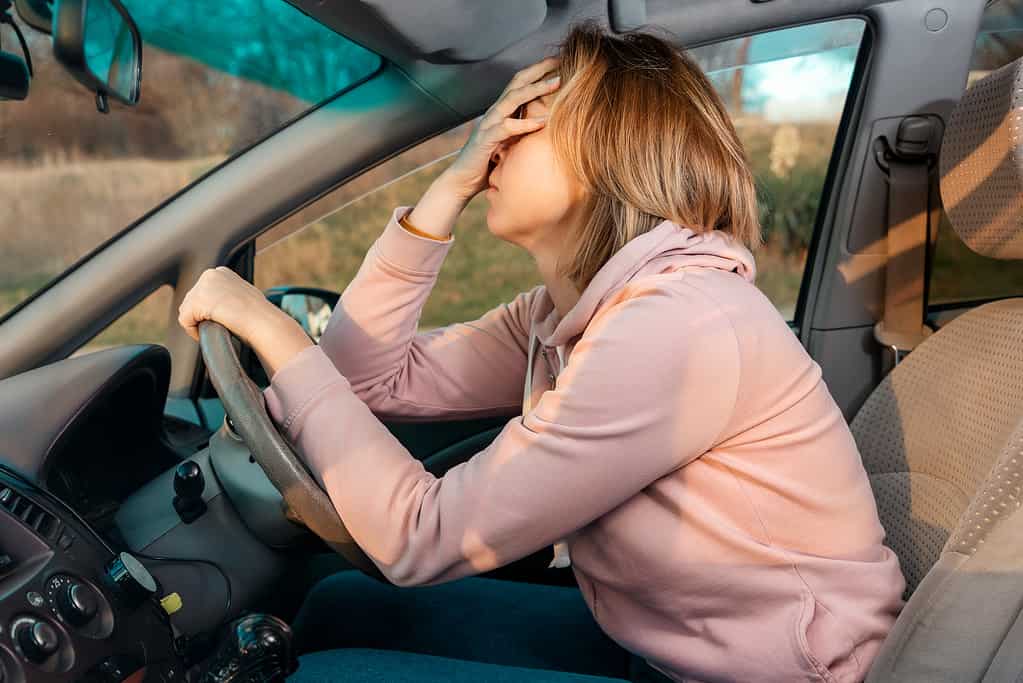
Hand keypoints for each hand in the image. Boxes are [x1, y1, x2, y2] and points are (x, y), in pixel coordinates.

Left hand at [178, 267, 312, 377]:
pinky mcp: (196, 302)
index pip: (202, 293)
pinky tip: (212, 331)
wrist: (262, 321)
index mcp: (220, 272)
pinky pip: (185, 322)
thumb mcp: (243, 296)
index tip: (223, 318)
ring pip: (187, 311)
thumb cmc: (259, 315)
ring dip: (199, 323)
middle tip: (220, 325)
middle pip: (191, 301)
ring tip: (218, 327)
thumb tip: (222, 306)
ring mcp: (201, 287)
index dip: (209, 309)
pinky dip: (194, 331)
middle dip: (202, 315)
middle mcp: (209, 275)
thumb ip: (227, 295)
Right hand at [440, 56, 560, 200]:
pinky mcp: (486, 140)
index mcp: (501, 111)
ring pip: (513, 99)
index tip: (559, 62)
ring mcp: (489, 124)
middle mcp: (494, 112)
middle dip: (539, 70)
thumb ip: (524, 133)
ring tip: (557, 83)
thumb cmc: (489, 165)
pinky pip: (507, 127)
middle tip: (560, 61)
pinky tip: (543, 122)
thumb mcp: (511, 144)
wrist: (462, 182)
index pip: (520, 83)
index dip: (538, 71)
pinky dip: (526, 124)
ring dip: (536, 89)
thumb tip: (548, 129)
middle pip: (517, 82)